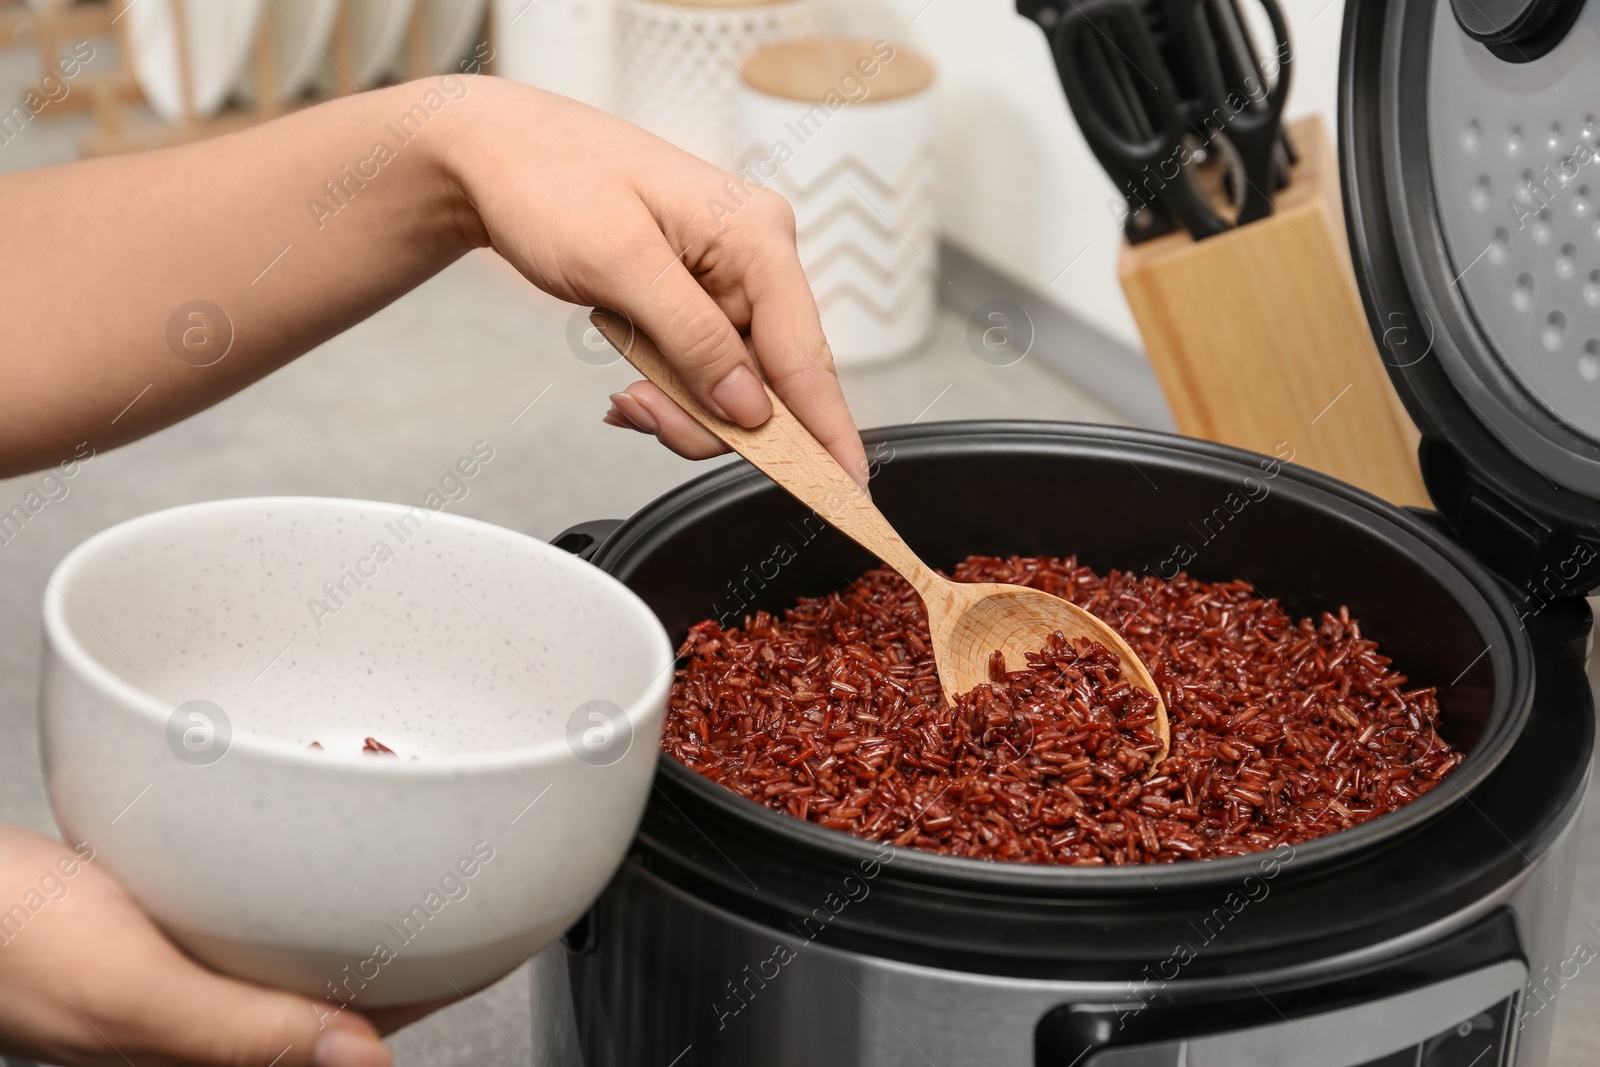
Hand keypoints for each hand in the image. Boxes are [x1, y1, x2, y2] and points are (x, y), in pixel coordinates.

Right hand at [0, 825, 443, 1066]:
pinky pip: (263, 902)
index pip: (370, 1028)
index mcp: (225, 1052)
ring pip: (310, 938)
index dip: (446, 980)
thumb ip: (246, 1034)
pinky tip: (316, 825)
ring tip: (423, 838)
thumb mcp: (129, 991)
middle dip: (415, 929)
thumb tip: (366, 1062)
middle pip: (351, 979)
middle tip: (478, 862)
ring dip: (362, 896)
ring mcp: (200, 967)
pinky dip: (300, 868)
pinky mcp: (175, 925)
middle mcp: (222, 1014)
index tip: (509, 928)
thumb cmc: (5, 947)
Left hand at [442, 80, 868, 483]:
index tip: (848, 490)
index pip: (808, 354)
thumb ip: (692, 338)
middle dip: (712, 421)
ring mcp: (728, 285)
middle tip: (644, 416)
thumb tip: (751, 407)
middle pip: (772, 385)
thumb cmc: (550, 179)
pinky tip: (632, 388)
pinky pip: (704, 375)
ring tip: (625, 394)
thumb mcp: (618, 261)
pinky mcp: (699, 304)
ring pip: (735, 391)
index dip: (829, 431)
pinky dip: (668, 395)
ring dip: (680, 409)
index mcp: (756, 236)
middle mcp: (755, 261)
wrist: (497, 156)